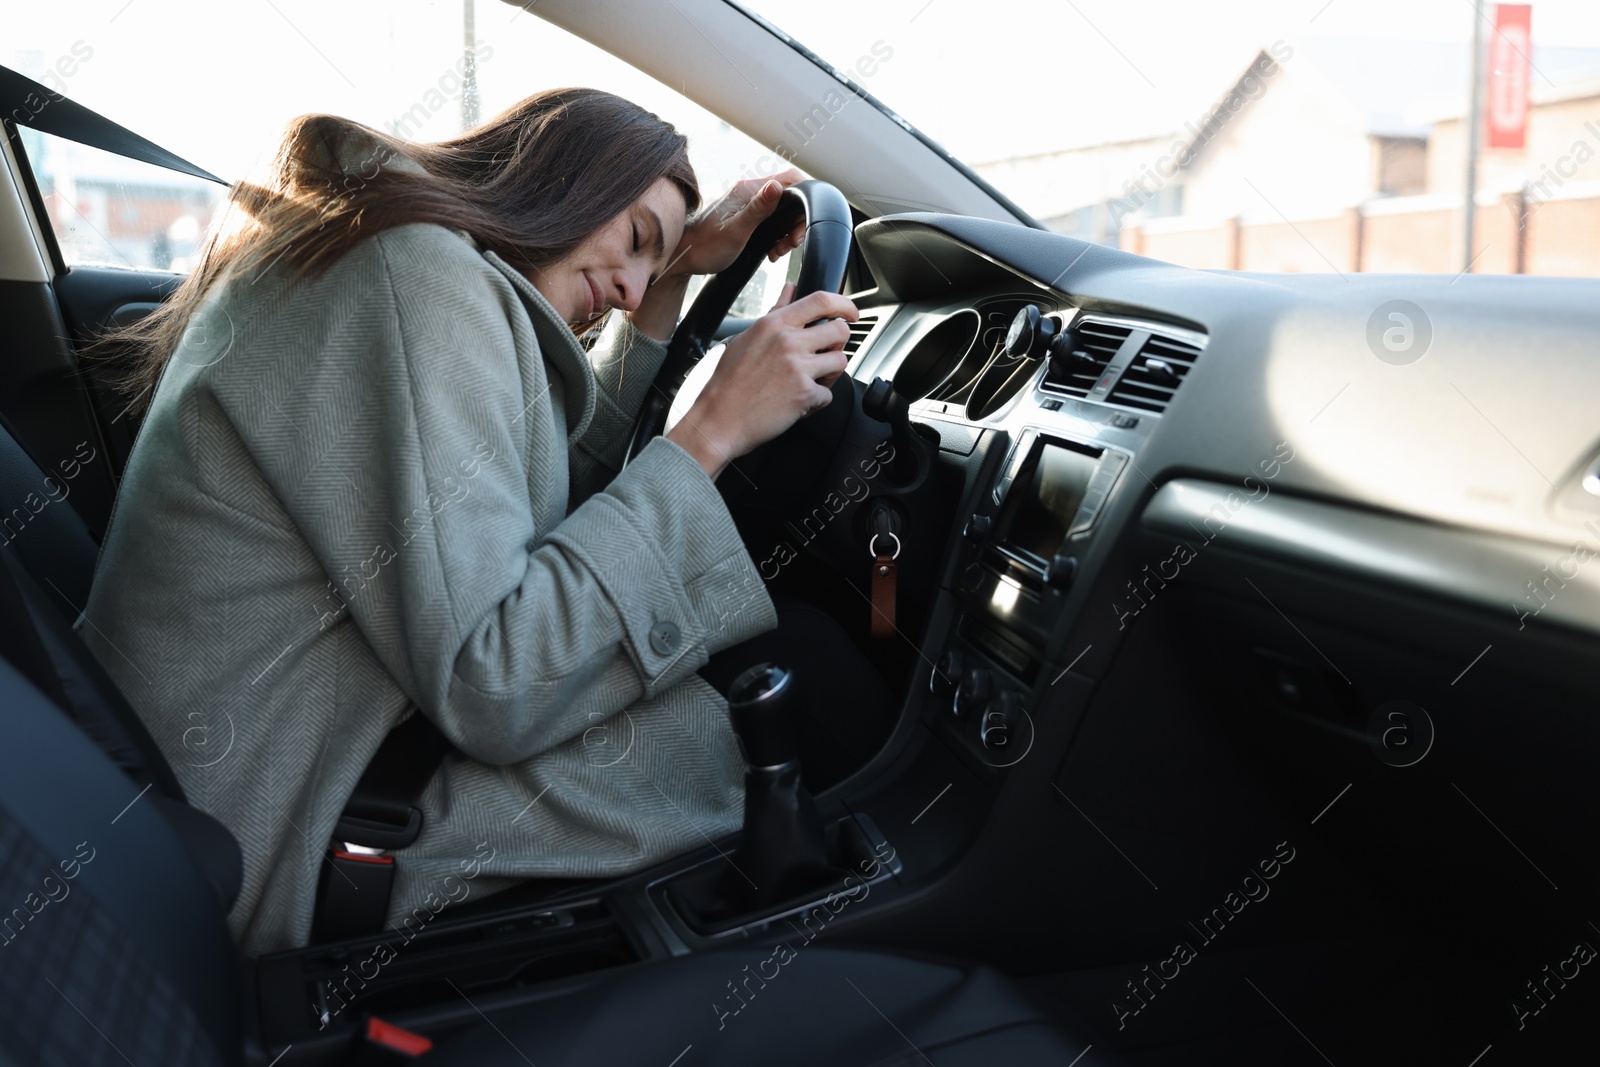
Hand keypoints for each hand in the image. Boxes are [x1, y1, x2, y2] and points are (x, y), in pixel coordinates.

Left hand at [664, 169, 808, 278]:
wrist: (684, 257)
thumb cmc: (705, 246)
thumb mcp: (736, 231)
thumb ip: (758, 209)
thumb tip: (777, 187)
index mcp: (749, 190)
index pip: (790, 179)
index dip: (804, 197)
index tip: (803, 222)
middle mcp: (750, 193)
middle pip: (790, 197)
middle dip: (796, 221)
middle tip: (790, 243)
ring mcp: (749, 204)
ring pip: (783, 211)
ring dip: (787, 232)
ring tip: (779, 250)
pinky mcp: (747, 216)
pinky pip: (772, 220)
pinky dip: (777, 236)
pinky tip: (772, 250)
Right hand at [666, 285, 858, 478]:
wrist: (718, 419)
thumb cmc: (728, 382)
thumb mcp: (748, 337)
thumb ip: (775, 312)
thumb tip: (790, 289)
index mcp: (774, 324)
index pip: (821, 301)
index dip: (844, 305)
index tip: (851, 313)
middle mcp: (788, 341)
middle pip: (840, 331)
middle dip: (838, 344)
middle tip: (825, 355)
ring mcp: (798, 367)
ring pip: (840, 361)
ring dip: (830, 373)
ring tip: (810, 381)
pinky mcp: (805, 394)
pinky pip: (828, 394)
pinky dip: (816, 402)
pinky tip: (797, 403)